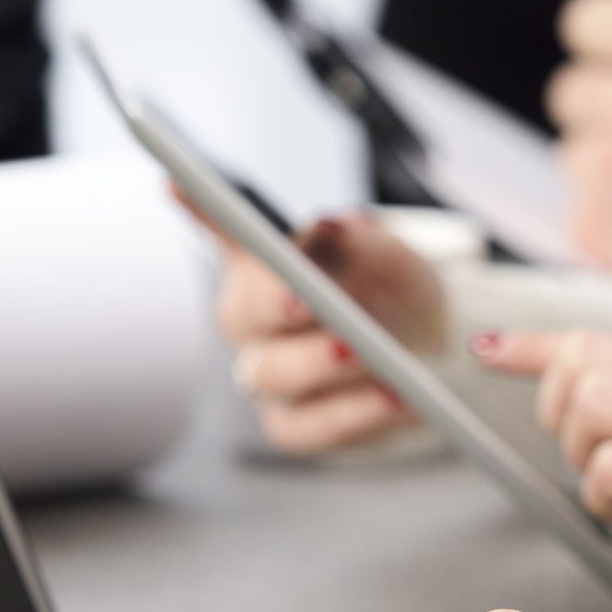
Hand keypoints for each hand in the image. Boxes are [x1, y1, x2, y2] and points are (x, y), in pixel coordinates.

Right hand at [195, 202, 442, 452]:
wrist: (431, 347)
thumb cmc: (392, 290)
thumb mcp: (390, 257)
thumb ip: (362, 240)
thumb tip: (330, 226)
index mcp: (260, 266)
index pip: (220, 230)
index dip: (197, 208)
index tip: (181, 182)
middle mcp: (251, 323)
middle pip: (237, 316)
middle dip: (271, 304)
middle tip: (307, 298)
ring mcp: (268, 378)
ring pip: (270, 376)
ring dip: (317, 362)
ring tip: (363, 352)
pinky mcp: (294, 426)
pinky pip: (308, 428)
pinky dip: (352, 413)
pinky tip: (393, 396)